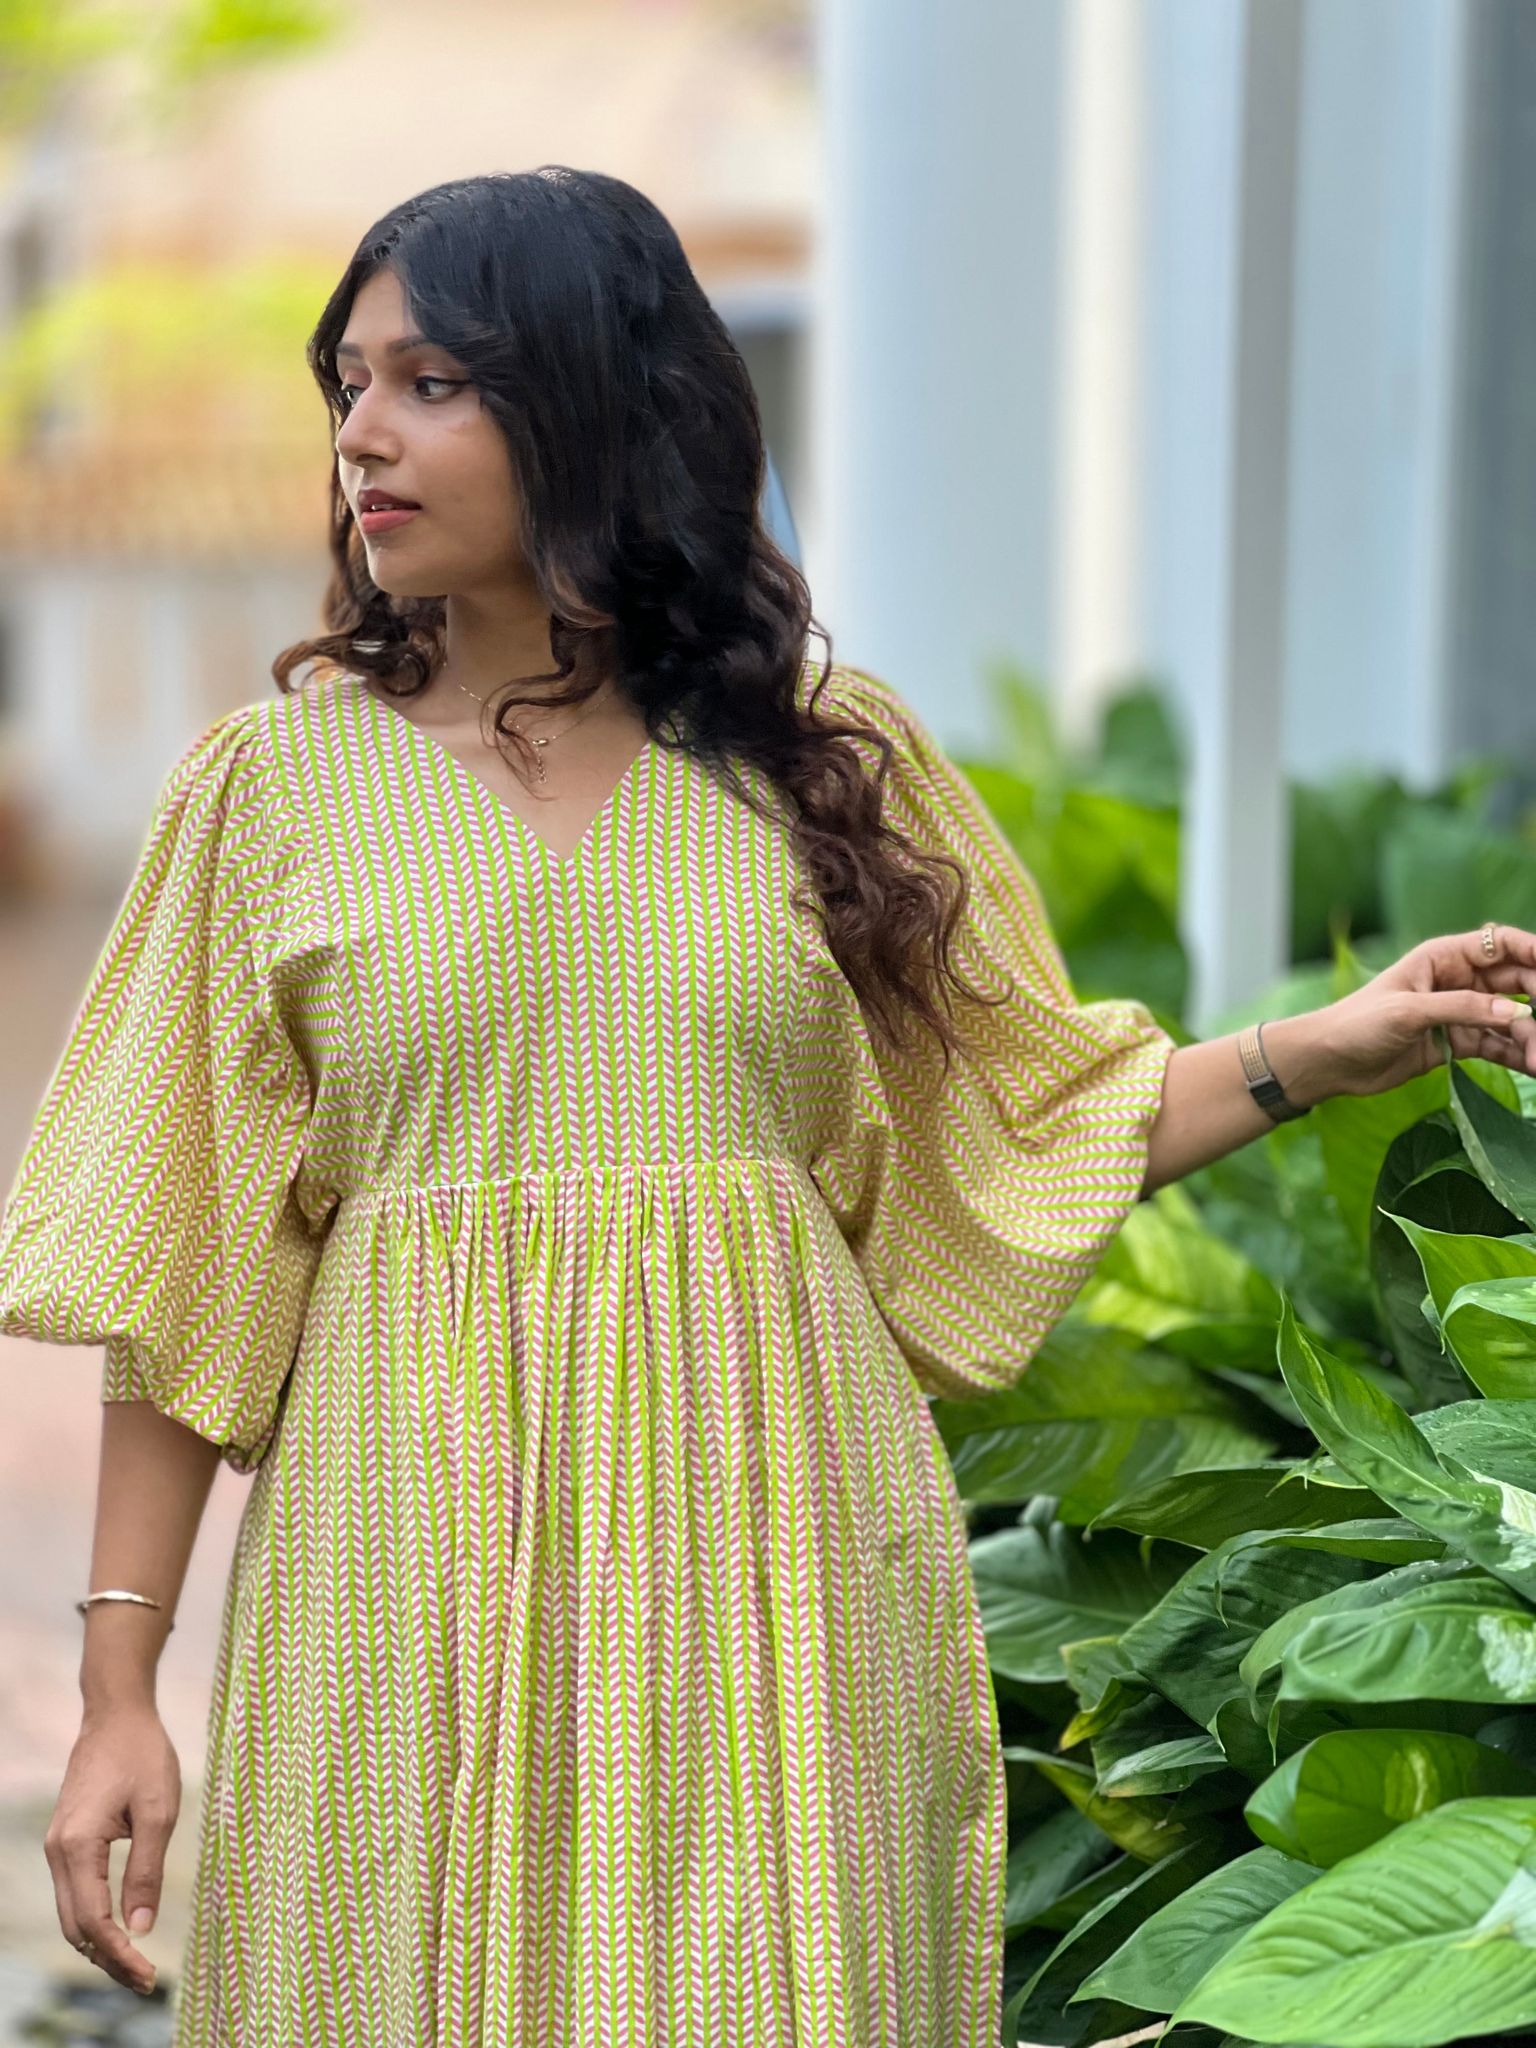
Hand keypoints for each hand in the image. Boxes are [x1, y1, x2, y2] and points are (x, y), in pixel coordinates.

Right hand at [43, 1701, 178, 1995]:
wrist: (116, 1714)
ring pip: (71, 1914)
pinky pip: (73, 1894)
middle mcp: (57, 1852)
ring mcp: (56, 1846)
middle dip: (108, 1960)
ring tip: (135, 1966)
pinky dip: (93, 1920)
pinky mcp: (65, 1841)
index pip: (94, 1921)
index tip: (150, 1976)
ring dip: (99, 1944)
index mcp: (77, 1846)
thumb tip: (141, 1928)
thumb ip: (146, 1871)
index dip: (120, 1954)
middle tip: (145, 1982)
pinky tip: (120, 1931)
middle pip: (76, 1928)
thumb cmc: (142, 1755)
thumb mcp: (157, 1811)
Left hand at [1305, 922, 1535, 1099]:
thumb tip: (1515, 1014)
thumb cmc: (1357, 1023)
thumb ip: (1461, 1009)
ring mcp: (1460, 1013)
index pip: (1499, 943)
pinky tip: (1535, 1067)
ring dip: (1531, 1036)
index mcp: (1443, 957)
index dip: (1532, 950)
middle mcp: (1457, 981)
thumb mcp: (1408, 1011)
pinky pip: (1498, 1046)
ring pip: (1511, 1019)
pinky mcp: (1458, 1042)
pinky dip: (1518, 1056)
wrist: (1329, 1062)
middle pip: (1515, 981)